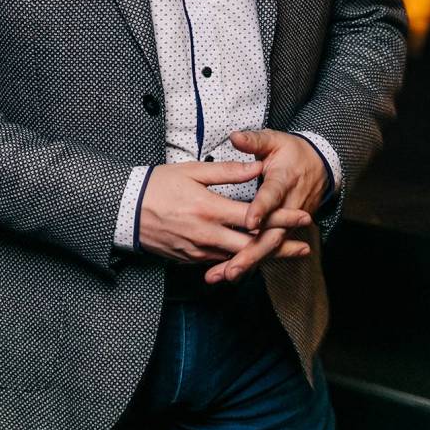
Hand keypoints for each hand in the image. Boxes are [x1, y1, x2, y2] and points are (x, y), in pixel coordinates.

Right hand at [137, 160, 312, 263]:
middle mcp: (207, 236)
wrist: (125, 210)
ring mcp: (198, 251)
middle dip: (280, 247)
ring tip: (286, 255)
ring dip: (264, 257)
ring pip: (238, 259)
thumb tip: (257, 167)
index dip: (281, 218)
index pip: (254, 218)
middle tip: (304, 247)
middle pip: (252, 246)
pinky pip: (220, 262)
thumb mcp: (191, 171)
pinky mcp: (190, 260)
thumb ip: (226, 172)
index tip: (302, 217)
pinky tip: (254, 259)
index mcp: (209, 210)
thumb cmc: (157, 185)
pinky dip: (240, 261)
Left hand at [203, 130, 328, 284]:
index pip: (272, 196)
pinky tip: (229, 273)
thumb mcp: (275, 140)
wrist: (320, 166)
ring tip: (225, 276)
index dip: (262, 208)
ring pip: (269, 246)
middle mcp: (289, 206)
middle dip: (252, 251)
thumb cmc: (292, 152)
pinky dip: (251, 262)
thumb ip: (255, 140)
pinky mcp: (285, 231)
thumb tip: (235, 136)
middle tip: (232, 267)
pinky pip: (268, 249)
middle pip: (272, 233)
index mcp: (284, 180)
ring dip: (248, 262)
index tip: (249, 221)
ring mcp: (289, 222)